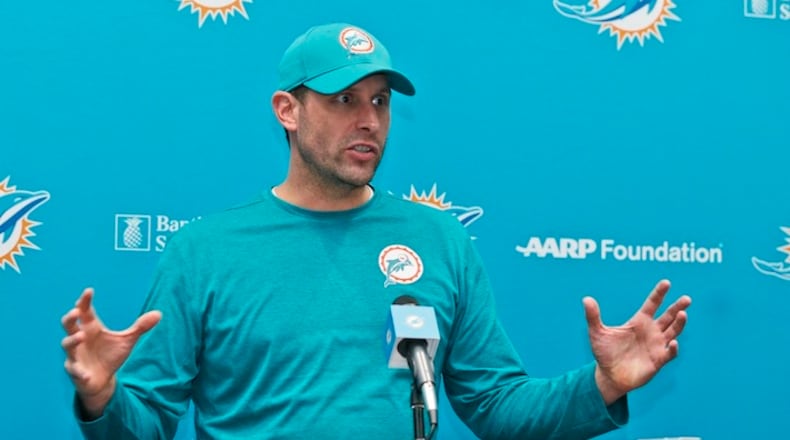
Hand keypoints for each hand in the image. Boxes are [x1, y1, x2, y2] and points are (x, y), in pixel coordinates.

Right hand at [61, 288, 160, 416]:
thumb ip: (140, 327)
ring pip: (67, 345)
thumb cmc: (110, 355)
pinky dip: (79, 372)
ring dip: (72, 340)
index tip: (89, 291)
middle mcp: (80, 338)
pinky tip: (85, 374)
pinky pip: (74, 370)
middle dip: (70, 317)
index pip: (85, 311)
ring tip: (81, 336)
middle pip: (68, 325)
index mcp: (91, 328)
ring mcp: (75, 354)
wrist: (102, 380)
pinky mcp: (76, 371)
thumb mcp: (127, 340)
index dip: (85, 301)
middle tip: (76, 311)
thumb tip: (159, 313)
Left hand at [583, 280, 690, 404]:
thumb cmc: (605, 353)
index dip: (659, 294)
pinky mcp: (658, 360)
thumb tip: (586, 299)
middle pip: (668, 316)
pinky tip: (674, 342)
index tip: (666, 282)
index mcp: (639, 321)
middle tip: (686, 299)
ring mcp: (657, 345)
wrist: (609, 376)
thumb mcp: (597, 333)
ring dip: (679, 324)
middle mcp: (651, 331)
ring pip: (673, 332)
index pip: (652, 304)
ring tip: (683, 314)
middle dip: (678, 307)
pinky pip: (670, 353)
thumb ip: (593, 317)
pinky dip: (673, 348)